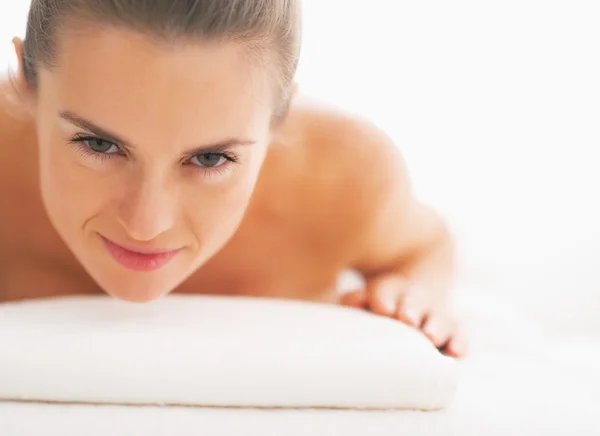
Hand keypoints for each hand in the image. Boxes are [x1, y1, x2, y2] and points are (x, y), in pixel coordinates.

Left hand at [341, 273, 466, 357]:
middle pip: (416, 300)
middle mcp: (415, 301)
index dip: (384, 298)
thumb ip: (353, 301)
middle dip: (412, 308)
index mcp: (389, 290)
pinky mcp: (451, 335)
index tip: (383, 311)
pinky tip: (454, 352)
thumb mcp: (357, 307)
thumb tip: (356, 299)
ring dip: (436, 326)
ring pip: (440, 317)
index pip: (387, 288)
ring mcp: (435, 317)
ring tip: (429, 337)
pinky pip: (459, 336)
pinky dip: (458, 342)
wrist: (395, 326)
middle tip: (407, 320)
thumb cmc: (369, 317)